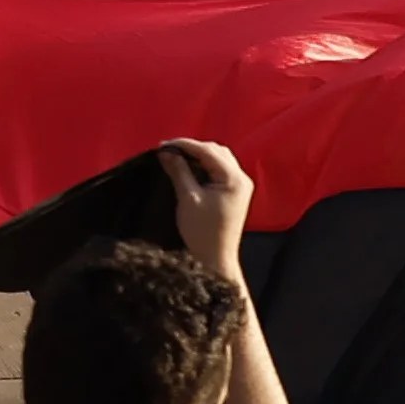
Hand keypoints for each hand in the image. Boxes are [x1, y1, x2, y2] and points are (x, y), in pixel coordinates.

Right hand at [159, 139, 256, 265]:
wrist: (215, 258)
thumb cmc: (202, 232)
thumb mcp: (188, 198)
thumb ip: (179, 171)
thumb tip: (166, 152)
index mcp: (234, 179)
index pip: (208, 151)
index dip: (184, 145)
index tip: (163, 145)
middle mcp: (242, 179)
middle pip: (216, 151)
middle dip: (192, 148)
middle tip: (168, 151)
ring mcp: (240, 186)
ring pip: (219, 158)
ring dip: (199, 156)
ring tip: (177, 158)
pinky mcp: (235, 193)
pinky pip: (220, 169)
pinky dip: (205, 165)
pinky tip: (190, 169)